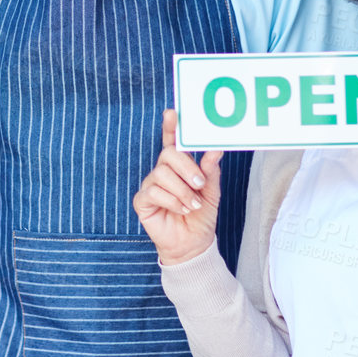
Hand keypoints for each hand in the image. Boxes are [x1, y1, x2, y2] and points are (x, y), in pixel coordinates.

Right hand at [133, 109, 223, 265]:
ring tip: (193, 204)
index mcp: (178, 166)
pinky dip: (172, 201)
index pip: (172, 142)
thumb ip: (210, 170)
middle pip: (168, 154)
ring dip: (182, 190)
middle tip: (199, 183)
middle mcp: (162, 172)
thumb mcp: (211, 191)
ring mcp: (151, 185)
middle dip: (186, 167)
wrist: (194, 244)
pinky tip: (181, 210)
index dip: (170, 127)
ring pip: (161, 173)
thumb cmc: (201, 215)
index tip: (172, 113)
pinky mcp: (142, 201)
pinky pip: (153, 192)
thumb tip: (215, 149)